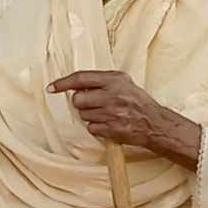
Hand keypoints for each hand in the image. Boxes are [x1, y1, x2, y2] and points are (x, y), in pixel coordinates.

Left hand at [48, 70, 201, 170]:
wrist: (156, 124)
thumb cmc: (138, 101)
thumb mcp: (124, 83)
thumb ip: (102, 80)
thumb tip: (76, 84)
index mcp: (114, 80)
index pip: (81, 78)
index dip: (63, 83)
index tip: (51, 88)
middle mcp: (112, 95)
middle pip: (78, 100)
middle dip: (81, 103)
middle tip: (94, 104)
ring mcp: (112, 113)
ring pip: (83, 115)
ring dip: (90, 116)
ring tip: (106, 114)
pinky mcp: (112, 129)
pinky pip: (91, 128)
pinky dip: (96, 127)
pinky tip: (108, 123)